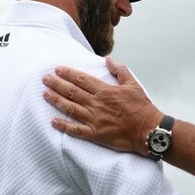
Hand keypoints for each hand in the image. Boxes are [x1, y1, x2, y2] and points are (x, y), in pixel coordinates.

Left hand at [43, 58, 160, 154]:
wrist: (149, 130)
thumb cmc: (142, 108)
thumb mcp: (133, 85)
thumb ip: (120, 71)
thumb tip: (108, 60)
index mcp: (105, 91)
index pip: (82, 80)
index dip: (68, 73)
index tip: (58, 69)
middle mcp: (97, 104)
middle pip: (72, 92)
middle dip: (57, 84)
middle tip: (45, 79)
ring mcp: (95, 120)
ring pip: (71, 108)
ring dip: (56, 101)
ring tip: (45, 94)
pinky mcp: (96, 135)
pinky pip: (76, 130)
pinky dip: (64, 125)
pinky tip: (53, 121)